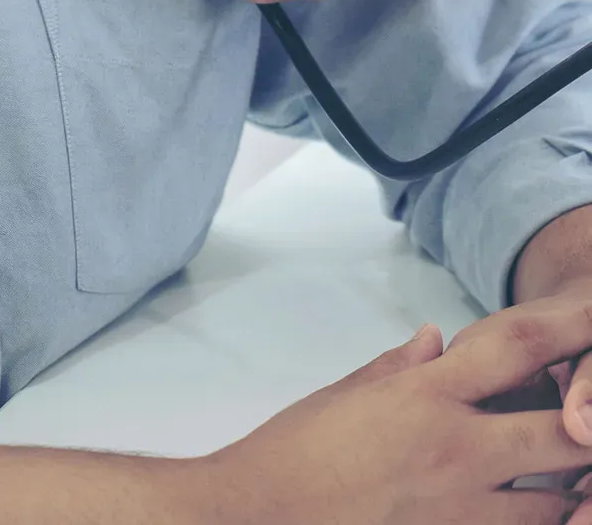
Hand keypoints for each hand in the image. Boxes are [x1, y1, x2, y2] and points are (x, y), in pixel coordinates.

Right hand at [205, 295, 591, 524]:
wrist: (264, 511)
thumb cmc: (297, 447)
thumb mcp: (345, 393)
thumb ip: (400, 365)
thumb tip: (435, 338)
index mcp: (426, 396)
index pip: (514, 352)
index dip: (565, 332)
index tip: (590, 319)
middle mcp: (456, 450)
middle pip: (564, 436)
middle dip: (587, 427)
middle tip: (583, 417)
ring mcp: (462, 509)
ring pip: (556, 503)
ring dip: (571, 486)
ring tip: (566, 470)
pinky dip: (536, 523)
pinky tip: (531, 511)